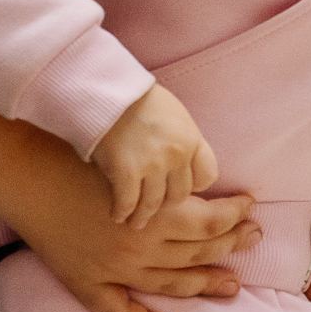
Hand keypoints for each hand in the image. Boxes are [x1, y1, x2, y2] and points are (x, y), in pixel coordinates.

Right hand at [8, 149, 259, 311]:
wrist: (26, 172)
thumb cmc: (78, 155)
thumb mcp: (133, 162)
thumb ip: (166, 178)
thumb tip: (202, 186)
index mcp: (154, 214)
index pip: (210, 221)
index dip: (234, 215)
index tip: (250, 207)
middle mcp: (140, 246)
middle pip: (197, 252)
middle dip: (231, 246)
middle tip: (253, 240)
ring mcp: (114, 270)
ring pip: (170, 283)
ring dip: (203, 285)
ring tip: (231, 285)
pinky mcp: (87, 283)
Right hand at [92, 83, 218, 228]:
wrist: (104, 88)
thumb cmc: (136, 98)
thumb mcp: (173, 113)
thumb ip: (183, 140)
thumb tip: (186, 163)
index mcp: (191, 137)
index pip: (206, 177)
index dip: (193, 185)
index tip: (177, 188)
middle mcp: (177, 154)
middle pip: (180, 195)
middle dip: (166, 203)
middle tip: (154, 210)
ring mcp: (152, 165)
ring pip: (154, 204)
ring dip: (143, 216)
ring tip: (136, 223)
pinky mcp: (126, 172)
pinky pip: (127, 203)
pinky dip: (121, 212)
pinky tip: (116, 215)